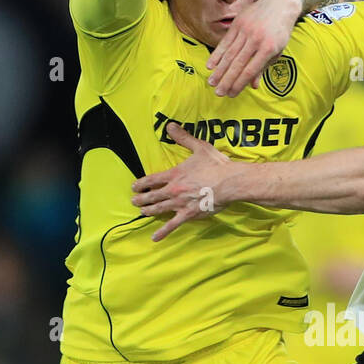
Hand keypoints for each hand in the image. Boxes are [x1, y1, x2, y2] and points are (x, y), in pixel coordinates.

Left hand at [131, 123, 239, 239]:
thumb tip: (170, 126)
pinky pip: (172, 225)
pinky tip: (154, 238)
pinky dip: (163, 232)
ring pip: (159, 209)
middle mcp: (173, 189)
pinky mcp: (188, 214)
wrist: (229, 182)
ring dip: (148, 211)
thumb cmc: (216, 165)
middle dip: (141, 198)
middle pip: (152, 195)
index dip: (141, 183)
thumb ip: (183, 138)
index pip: (152, 179)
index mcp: (174, 174)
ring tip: (142, 212)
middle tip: (134, 201)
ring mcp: (180, 203)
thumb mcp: (199, 147)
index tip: (135, 186)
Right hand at [207, 0, 301, 95]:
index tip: (232, 94)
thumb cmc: (280, 31)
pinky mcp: (237, 23)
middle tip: (218, 93)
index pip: (250, 70)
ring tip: (211, 82)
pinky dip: (217, 54)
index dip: (240, 83)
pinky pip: (225, 42)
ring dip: (219, 70)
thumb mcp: (277, 51)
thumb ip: (263, 67)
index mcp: (268, 48)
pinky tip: (210, 65)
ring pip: (229, 54)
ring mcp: (245, 30)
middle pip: (237, 64)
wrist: (279, 3)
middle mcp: (255, 39)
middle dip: (227, 80)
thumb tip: (253, 85)